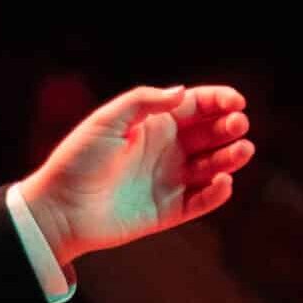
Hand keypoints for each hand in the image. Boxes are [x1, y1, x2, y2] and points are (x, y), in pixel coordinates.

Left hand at [20, 85, 255, 268]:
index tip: (236, 102)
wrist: (60, 208)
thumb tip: (182, 92)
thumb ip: (143, 102)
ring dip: (231, 157)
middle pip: (210, 134)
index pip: (195, 106)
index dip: (218, 101)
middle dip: (229, 127)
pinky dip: (217, 192)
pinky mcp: (169, 210)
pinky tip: (222, 181)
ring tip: (242, 150)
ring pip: (213, 166)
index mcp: (152, 124)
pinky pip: (202, 201)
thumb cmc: (77, 160)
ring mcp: (169, 180)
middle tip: (238, 125)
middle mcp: (165, 150)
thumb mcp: (106, 121)